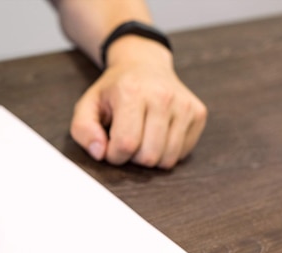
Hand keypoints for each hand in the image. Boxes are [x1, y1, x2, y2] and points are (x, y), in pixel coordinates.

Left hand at [70, 37, 206, 168]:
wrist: (143, 65)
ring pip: (167, 159)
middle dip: (132, 158)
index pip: (125, 144)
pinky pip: (181, 154)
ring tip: (141, 138)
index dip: (113, 155)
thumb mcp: (87, 105)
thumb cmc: (113, 90)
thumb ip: (83, 131)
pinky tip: (157, 135)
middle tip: (126, 140)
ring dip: (149, 157)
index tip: (109, 144)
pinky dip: (166, 152)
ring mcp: (185, 104)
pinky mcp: (198, 113)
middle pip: (148, 155)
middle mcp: (162, 96)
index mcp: (131, 92)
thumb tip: (100, 153)